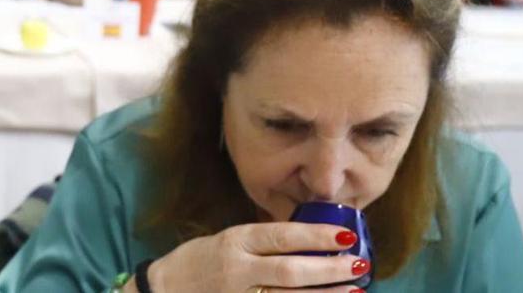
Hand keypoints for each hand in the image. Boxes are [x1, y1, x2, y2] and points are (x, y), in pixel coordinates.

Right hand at [135, 222, 368, 292]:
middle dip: (328, 270)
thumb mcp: (226, 240)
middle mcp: (238, 271)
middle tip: (358, 265)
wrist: (163, 291)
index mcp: (235, 242)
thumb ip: (262, 242)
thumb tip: (309, 239)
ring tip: (354, 289)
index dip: (315, 236)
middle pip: (290, 272)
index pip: (281, 237)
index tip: (345, 235)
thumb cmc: (198, 262)